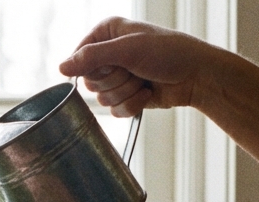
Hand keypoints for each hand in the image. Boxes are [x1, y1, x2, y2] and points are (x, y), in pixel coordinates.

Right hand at [58, 17, 223, 117]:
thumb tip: (60, 67)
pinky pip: (113, 110)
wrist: (197, 76)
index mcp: (106, 33)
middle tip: (134, 70)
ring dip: (125, 92)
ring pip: (101, 98)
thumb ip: (92, 57)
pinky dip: (132, 105)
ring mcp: (118, 76)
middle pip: (89, 80)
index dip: (94, 66)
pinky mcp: (126, 96)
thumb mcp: (128, 49)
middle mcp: (109, 53)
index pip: (78, 57)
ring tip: (143, 81)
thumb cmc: (169, 53)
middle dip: (114, 80)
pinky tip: (147, 94)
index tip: (114, 62)